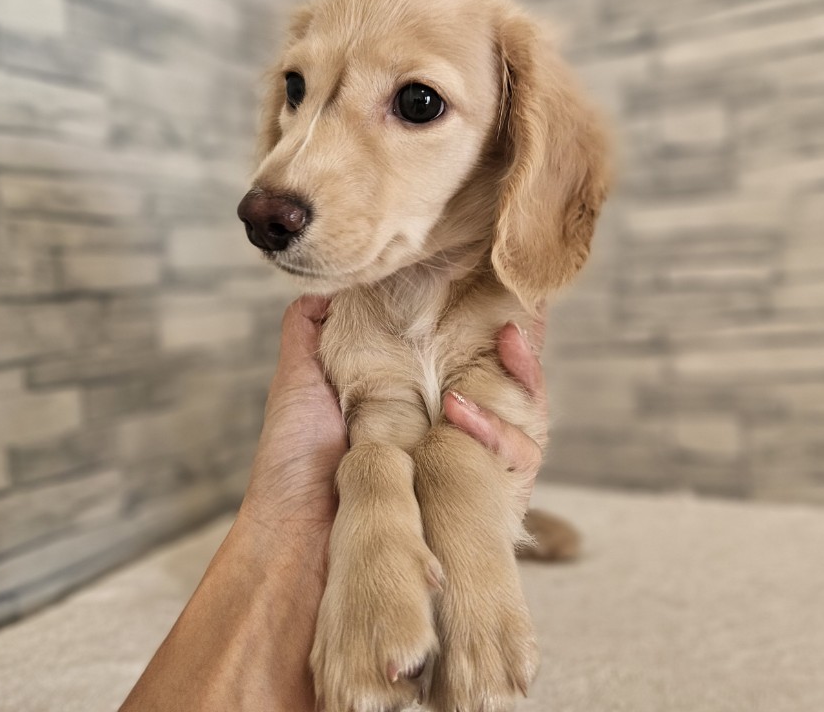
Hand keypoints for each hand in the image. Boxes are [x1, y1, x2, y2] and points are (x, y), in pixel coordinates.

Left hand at [240, 298, 547, 538]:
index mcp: (418, 404)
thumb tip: (331, 286)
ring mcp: (469, 469)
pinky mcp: (483, 504)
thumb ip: (311, 331)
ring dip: (525, 378)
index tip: (498, 293)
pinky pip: (521, 462)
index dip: (493, 328)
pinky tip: (462, 410)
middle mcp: (451, 436)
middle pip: (514, 387)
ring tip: (507, 342)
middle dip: (526, 349)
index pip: (473, 360)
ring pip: (531, 420)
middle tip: (519, 319)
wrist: (294, 537)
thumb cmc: (293, 464)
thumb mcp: (298, 381)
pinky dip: (503, 433)